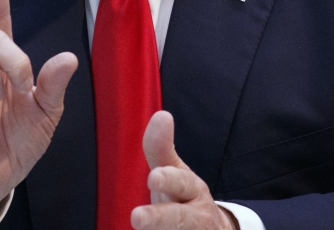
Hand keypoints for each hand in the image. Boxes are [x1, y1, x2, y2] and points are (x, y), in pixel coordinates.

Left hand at [132, 111, 238, 229]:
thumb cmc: (184, 200)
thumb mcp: (174, 175)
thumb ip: (161, 149)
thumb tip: (161, 115)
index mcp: (192, 191)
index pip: (182, 183)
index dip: (169, 180)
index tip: (153, 177)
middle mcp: (196, 217)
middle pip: (180, 220)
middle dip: (159, 219)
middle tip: (136, 218)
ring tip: (139, 229)